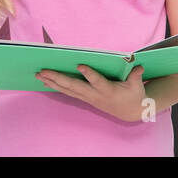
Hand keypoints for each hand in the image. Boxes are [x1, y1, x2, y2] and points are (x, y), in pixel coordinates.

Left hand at [36, 64, 150, 121]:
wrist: (130, 111)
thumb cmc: (134, 94)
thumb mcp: (138, 86)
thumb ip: (136, 76)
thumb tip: (138, 66)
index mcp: (108, 90)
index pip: (97, 81)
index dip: (89, 74)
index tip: (80, 65)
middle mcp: (95, 95)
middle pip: (74, 87)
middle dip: (58, 78)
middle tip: (43, 71)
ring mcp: (88, 98)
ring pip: (68, 90)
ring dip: (53, 82)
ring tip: (39, 75)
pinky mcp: (85, 98)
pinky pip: (68, 92)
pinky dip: (57, 86)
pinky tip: (47, 82)